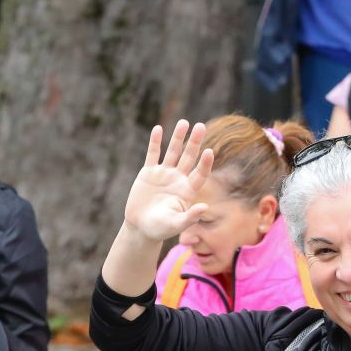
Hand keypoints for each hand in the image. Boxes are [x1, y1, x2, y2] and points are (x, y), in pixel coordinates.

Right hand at [123, 120, 215, 242]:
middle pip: (188, 157)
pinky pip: (152, 154)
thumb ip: (189, 217)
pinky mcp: (148, 172)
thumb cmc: (160, 228)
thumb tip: (205, 208)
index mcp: (187, 190)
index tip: (209, 152)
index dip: (205, 163)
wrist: (140, 227)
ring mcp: (163, 174)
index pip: (200, 173)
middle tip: (201, 126)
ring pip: (172, 152)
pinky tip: (158, 129)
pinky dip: (155, 142)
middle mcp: (178, 179)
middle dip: (194, 142)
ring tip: (184, 122)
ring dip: (178, 137)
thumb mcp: (175, 224)